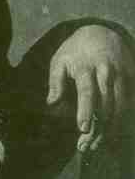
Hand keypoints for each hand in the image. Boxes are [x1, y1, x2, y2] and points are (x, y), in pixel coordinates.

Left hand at [46, 25, 134, 152]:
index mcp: (85, 66)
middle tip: (86, 145)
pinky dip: (123, 119)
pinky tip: (113, 132)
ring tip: (97, 143)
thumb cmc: (75, 51)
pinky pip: (130, 102)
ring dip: (111, 128)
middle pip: (105, 104)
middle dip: (98, 127)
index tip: (83, 128)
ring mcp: (121, 74)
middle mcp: (105, 71)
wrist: (100, 32)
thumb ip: (55, 81)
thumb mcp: (59, 60)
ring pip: (121, 106)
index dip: (85, 110)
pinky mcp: (131, 77)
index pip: (87, 91)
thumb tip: (51, 103)